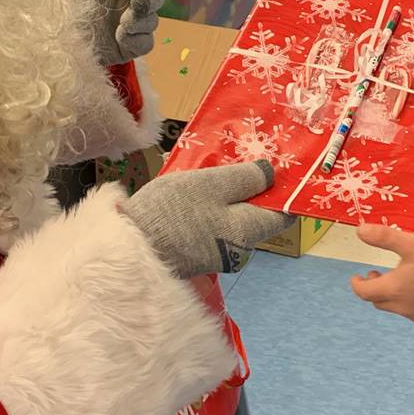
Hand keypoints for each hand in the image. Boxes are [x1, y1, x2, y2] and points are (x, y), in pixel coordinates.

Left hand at [73, 0, 175, 64]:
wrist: (51, 36)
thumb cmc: (66, 2)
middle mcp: (130, 0)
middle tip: (137, 3)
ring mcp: (132, 25)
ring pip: (152, 21)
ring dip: (140, 21)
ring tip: (121, 24)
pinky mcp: (129, 46)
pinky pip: (146, 43)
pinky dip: (136, 40)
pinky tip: (120, 36)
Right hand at [122, 160, 290, 277]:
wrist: (128, 249)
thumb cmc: (172, 212)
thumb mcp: (211, 184)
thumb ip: (245, 178)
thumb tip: (272, 174)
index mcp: (249, 232)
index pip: (284, 215)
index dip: (285, 191)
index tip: (280, 167)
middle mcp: (239, 249)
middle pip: (257, 216)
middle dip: (253, 190)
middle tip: (241, 159)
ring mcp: (217, 254)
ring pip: (233, 220)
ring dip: (229, 198)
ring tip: (216, 171)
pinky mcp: (196, 254)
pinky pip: (214, 226)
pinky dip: (212, 209)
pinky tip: (197, 192)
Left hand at [349, 227, 413, 326]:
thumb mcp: (412, 244)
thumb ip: (384, 237)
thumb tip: (360, 231)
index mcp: (394, 290)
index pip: (363, 293)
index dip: (357, 284)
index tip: (358, 276)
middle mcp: (404, 308)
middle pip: (380, 302)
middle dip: (375, 289)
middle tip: (378, 275)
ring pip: (400, 309)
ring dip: (396, 296)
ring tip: (405, 280)